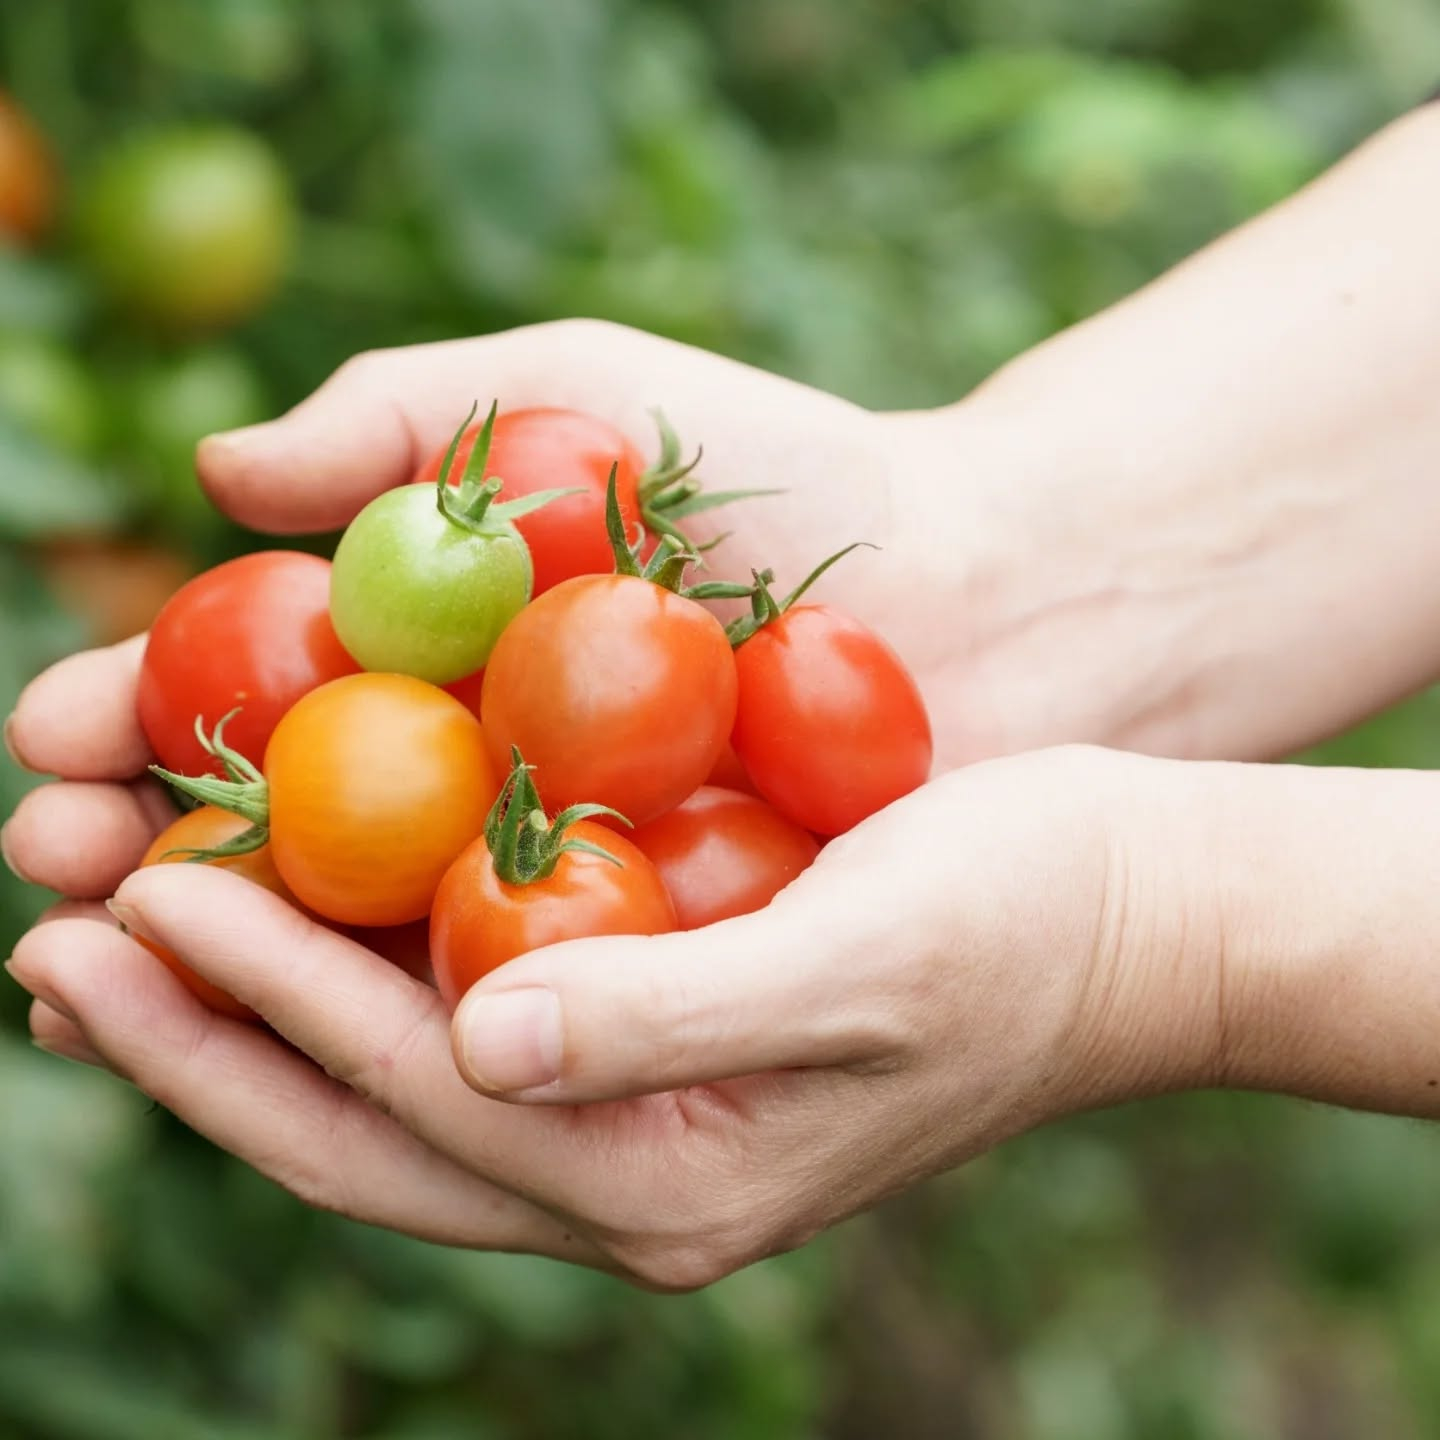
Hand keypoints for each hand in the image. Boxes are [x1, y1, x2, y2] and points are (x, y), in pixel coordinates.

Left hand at [7, 746, 1217, 1285]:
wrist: (1132, 912)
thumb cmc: (1028, 917)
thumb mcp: (868, 962)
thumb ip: (674, 1022)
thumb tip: (475, 1045)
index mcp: (679, 1177)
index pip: (418, 1100)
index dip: (263, 1000)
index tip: (133, 900)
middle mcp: (635, 1171)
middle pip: (366, 1125)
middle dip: (198, 1038)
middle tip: (53, 938)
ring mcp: (638, 1116)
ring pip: (391, 1084)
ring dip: (247, 1009)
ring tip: (116, 926)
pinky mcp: (654, 1040)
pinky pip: (458, 1023)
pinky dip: (352, 971)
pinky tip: (284, 902)